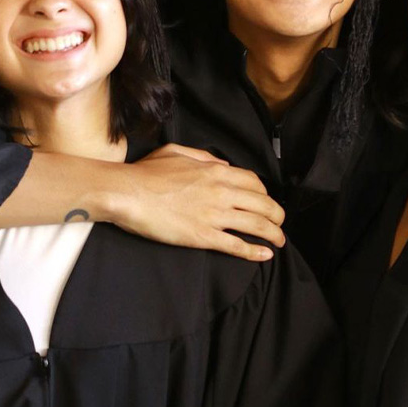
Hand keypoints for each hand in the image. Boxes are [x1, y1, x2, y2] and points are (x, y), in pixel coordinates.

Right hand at [104, 143, 285, 261]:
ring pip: (257, 225)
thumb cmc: (146, 173)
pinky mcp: (203, 236)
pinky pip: (237, 245)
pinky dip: (255, 251)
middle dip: (277, 216)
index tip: (265, 201)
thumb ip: (203, 157)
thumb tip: (222, 165)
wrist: (127, 192)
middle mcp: (221, 192)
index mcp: (215, 171)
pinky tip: (264, 255)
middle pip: (263, 204)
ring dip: (274, 234)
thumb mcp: (177, 152)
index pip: (254, 182)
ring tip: (280, 242)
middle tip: (280, 224)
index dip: (265, 194)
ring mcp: (214, 215)